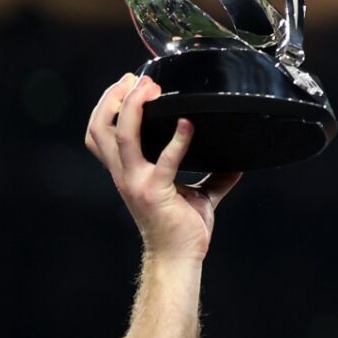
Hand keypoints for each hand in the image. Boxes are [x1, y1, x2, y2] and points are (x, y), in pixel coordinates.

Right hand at [85, 73, 241, 260]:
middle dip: (112, 98)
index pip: (100, 133)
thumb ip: (214, 176)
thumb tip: (238, 161)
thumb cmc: (182, 229)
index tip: (127, 83)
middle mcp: (125, 174)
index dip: (107, 105)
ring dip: (133, 108)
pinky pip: (164, 161)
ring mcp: (136, 182)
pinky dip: (177, 140)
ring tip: (149, 89)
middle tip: (135, 79)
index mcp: (127, 171)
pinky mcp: (155, 192)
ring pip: (120, 137)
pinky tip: (187, 124)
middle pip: (100, 128)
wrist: (179, 258)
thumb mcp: (198, 195)